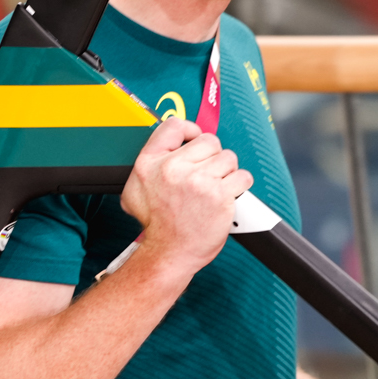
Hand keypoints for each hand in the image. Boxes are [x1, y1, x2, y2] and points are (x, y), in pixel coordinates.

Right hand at [121, 117, 252, 276]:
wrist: (169, 253)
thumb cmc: (156, 224)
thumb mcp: (135, 188)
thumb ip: (151, 161)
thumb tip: (174, 143)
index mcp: (150, 163)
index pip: (175, 126)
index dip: (190, 131)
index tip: (195, 141)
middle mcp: (173, 168)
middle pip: (209, 141)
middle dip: (212, 157)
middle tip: (206, 175)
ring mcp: (199, 182)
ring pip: (229, 157)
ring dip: (227, 171)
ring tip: (216, 187)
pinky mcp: (220, 196)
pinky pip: (242, 177)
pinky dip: (239, 185)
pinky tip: (227, 195)